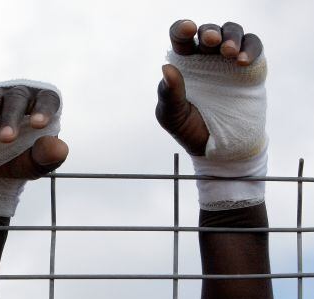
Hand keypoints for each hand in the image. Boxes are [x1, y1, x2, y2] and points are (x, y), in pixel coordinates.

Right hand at [0, 84, 67, 178]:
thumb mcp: (39, 163)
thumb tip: (58, 147)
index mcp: (42, 104)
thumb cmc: (25, 159)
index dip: (44, 109)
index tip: (38, 124)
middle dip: (10, 118)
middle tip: (6, 139)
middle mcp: (20, 94)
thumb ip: (49, 155)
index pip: (47, 99)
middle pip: (17, 99)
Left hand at [155, 20, 263, 155]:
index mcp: (183, 63)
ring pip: (232, 32)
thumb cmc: (189, 129)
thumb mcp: (173, 115)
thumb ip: (169, 94)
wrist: (218, 148)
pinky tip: (243, 61)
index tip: (187, 30)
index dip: (182, 28)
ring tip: (229, 53)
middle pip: (208, 31)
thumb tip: (167, 68)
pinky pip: (253, 46)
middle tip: (211, 41)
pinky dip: (250, 48)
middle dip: (210, 31)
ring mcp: (229, 61)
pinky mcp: (251, 68)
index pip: (180, 37)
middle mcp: (206, 57)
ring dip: (231, 36)